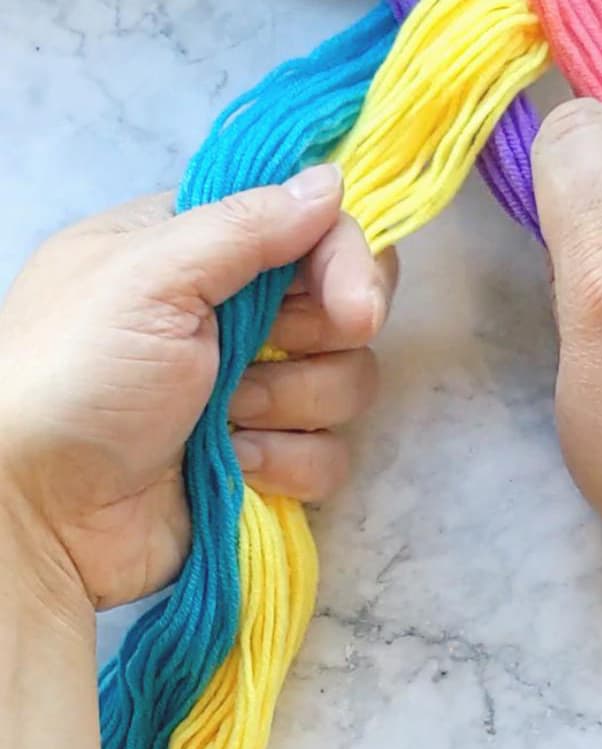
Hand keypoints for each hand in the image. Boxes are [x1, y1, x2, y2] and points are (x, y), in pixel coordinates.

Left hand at [0, 162, 396, 616]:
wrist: (43, 509)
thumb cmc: (74, 376)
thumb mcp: (148, 276)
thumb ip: (246, 226)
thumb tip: (331, 183)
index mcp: (199, 250)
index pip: (313, 230)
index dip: (347, 263)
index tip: (353, 306)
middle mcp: (233, 316)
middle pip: (344, 309)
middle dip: (320, 341)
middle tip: (266, 356)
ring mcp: (251, 394)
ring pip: (343, 386)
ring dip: (290, 406)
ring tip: (223, 421)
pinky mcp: (264, 464)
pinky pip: (328, 457)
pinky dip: (287, 466)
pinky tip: (235, 468)